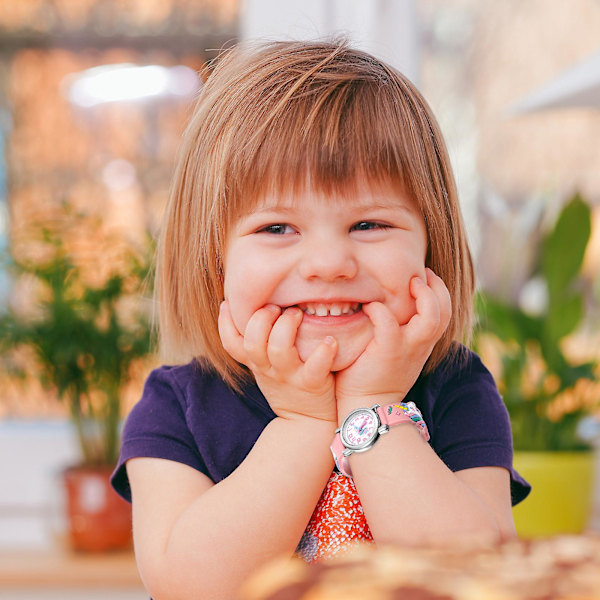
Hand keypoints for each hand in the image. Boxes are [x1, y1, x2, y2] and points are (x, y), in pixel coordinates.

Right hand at [218, 301, 337, 423]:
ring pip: (279, 350)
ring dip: (287, 326)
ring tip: (298, 313)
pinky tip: (329, 340)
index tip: (228, 302)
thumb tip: (255, 307)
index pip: (231, 343)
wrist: (307, 423)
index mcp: (256, 363)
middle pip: (252, 342)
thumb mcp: (265, 367)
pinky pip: (315, 367)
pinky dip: (323, 352)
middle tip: (276, 307)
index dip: (225, 323)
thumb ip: (260, 343)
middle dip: (261, 319)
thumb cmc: (288, 385)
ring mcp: (289, 377)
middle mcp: (268, 369)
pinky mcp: (312, 384)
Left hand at [335, 268, 450, 417]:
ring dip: (423, 295)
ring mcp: (407, 348)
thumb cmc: (373, 379)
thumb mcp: (394, 354)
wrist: (368, 409)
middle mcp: (420, 345)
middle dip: (437, 287)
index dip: (439, 292)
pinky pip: (388, 322)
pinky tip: (369, 306)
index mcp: (422, 344)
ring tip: (409, 283)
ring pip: (431, 317)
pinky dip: (380, 309)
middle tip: (421, 274)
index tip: (424, 278)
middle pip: (445, 311)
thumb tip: (386, 307)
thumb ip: (397, 333)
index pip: (444, 313)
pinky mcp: (388, 351)